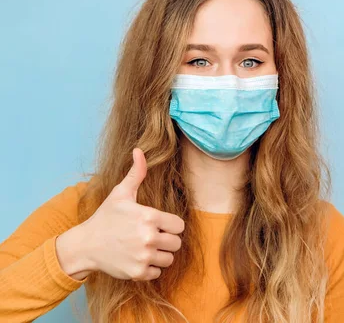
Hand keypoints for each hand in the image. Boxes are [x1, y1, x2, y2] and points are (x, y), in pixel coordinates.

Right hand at [79, 148, 184, 280]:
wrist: (85, 245)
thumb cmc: (106, 217)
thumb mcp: (120, 194)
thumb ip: (136, 173)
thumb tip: (139, 150)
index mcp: (149, 217)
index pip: (179, 225)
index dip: (171, 225)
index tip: (159, 224)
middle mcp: (148, 237)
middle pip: (177, 243)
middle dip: (167, 240)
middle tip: (152, 237)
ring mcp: (143, 256)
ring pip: (169, 258)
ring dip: (161, 255)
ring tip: (146, 248)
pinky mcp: (137, 272)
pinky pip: (157, 272)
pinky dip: (151, 268)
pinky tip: (139, 258)